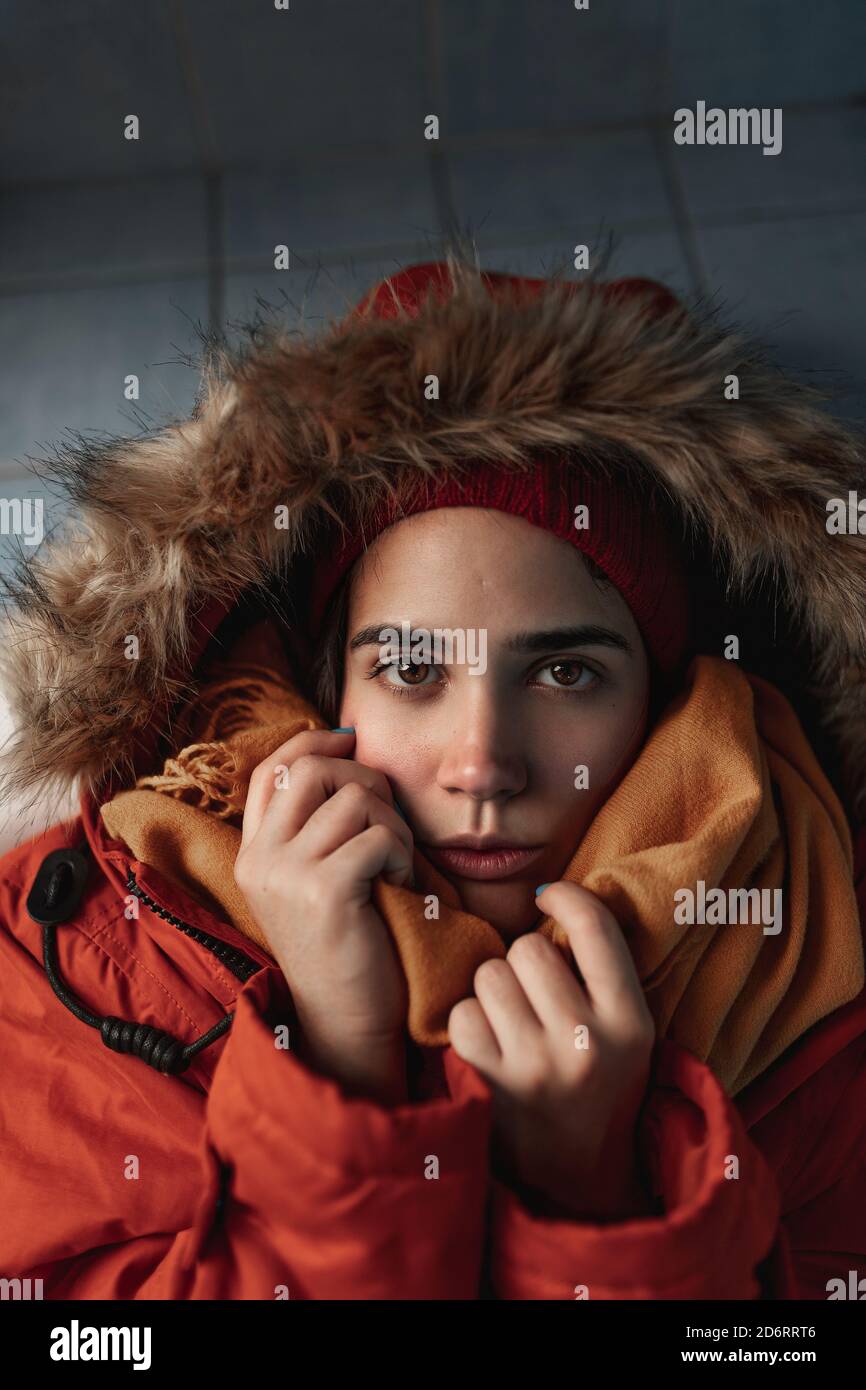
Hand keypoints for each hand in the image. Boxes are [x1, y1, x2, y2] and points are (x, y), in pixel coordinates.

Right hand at [234, 728, 413, 1105]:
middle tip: (389, 822)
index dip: (312, 742)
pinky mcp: (323, 890)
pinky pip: (378, 836)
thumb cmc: (346, 949)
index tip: (351, 741)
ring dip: (393, 824)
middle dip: (366, 781)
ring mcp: (286, 874)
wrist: (347, 1024)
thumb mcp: (313, 883)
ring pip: (354, 798)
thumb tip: (348, 752)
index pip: (270, 770)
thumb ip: (316, 829)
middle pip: (313, 770)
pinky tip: (400, 886)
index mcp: (251, 855)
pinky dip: (402, 855)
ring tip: (395, 864)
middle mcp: (259, 859)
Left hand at [447, 882, 655, 1220]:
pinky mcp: (490, 1085)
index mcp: (630, 1023)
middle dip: (523, 962)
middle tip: (532, 995)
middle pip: (529, 949)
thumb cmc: (596, 1088)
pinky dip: (467, 1024)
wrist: (575, 1182)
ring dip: (492, 991)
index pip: (595, 928)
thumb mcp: (626, 1034)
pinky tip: (487, 1047)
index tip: (548, 899)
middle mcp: (586, 1044)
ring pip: (490, 976)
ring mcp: (535, 1067)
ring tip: (511, 1023)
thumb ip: (600, 974)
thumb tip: (552, 895)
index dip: (565, 898)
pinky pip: (461, 1015)